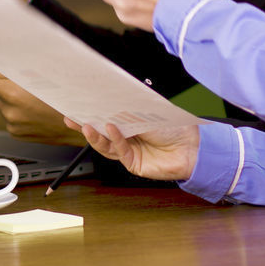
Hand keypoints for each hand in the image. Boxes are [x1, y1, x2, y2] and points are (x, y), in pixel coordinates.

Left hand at [0, 66, 84, 145]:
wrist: (81, 126)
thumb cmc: (65, 98)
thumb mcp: (40, 74)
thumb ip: (8, 69)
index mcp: (13, 94)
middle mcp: (10, 111)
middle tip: (16, 78)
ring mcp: (13, 124)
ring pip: (0, 103)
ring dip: (8, 96)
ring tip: (30, 94)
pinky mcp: (16, 133)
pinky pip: (9, 116)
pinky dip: (16, 109)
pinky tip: (32, 107)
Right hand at [64, 119, 199, 181]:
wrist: (194, 148)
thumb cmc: (176, 127)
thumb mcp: (148, 112)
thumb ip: (128, 111)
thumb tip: (109, 101)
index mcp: (130, 123)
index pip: (106, 117)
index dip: (92, 112)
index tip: (77, 106)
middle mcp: (128, 137)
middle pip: (101, 132)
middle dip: (84, 126)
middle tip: (70, 118)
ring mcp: (130, 152)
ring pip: (106, 145)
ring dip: (95, 135)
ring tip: (86, 125)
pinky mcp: (134, 164)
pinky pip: (120, 151)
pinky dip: (114, 139)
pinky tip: (111, 129)